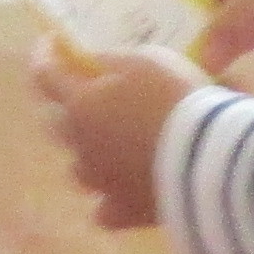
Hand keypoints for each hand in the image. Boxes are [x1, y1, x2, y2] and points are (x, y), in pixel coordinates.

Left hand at [29, 35, 201, 234]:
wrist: (208, 159)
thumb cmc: (176, 100)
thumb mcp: (146, 62)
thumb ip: (112, 60)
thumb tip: (91, 61)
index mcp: (80, 105)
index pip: (46, 76)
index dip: (44, 55)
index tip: (49, 42)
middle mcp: (79, 146)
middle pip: (55, 124)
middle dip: (65, 106)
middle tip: (84, 95)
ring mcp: (97, 182)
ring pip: (78, 167)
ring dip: (88, 154)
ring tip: (111, 145)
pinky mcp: (122, 211)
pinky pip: (104, 208)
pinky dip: (111, 198)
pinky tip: (123, 191)